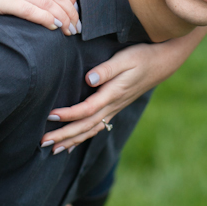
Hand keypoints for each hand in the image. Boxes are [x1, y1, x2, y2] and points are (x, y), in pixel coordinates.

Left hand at [40, 27, 206, 150]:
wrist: (162, 61)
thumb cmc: (142, 56)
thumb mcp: (125, 58)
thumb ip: (107, 69)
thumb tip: (90, 78)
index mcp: (113, 94)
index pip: (86, 109)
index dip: (68, 115)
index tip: (50, 116)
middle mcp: (113, 106)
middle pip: (85, 126)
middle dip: (64, 135)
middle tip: (43, 142)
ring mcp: (114, 109)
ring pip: (91, 130)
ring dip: (72, 140)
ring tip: (53, 149)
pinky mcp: (115, 108)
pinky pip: (98, 127)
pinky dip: (84, 137)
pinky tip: (73, 144)